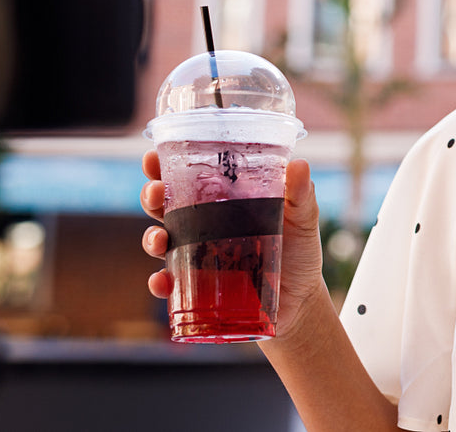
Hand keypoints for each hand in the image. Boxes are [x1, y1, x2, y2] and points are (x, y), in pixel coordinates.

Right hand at [140, 153, 328, 343]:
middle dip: (152, 196)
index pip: (189, 175)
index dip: (165, 164)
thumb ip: (301, 194)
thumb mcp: (303, 219)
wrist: (301, 299)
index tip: (153, 156)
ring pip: (162, 242)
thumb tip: (300, 164)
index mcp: (225, 200)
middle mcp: (204, 224)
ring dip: (152, 238)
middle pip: (165, 205)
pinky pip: (170, 284)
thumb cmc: (299, 251)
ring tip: (159, 239)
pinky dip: (160, 283)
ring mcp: (198, 256)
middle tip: (155, 192)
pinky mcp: (198, 287)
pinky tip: (162, 282)